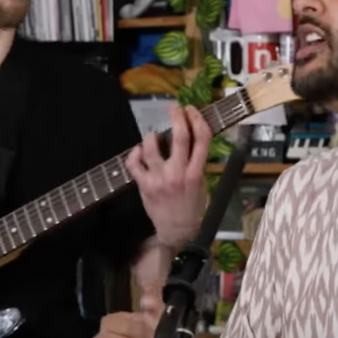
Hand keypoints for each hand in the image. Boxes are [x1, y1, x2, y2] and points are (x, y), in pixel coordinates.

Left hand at [127, 104, 210, 248]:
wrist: (177, 230)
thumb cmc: (192, 206)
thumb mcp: (202, 184)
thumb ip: (197, 162)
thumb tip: (191, 138)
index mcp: (196, 173)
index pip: (202, 139)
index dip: (198, 119)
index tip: (192, 110)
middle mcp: (178, 173)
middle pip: (180, 137)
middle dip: (177, 117)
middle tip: (175, 108)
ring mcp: (159, 179)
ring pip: (151, 146)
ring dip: (152, 136)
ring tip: (154, 136)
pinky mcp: (144, 185)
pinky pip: (134, 162)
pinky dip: (135, 153)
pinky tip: (140, 151)